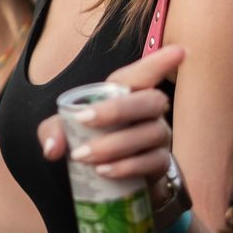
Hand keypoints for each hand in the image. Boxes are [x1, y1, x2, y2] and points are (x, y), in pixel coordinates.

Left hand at [36, 45, 184, 185]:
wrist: (104, 181)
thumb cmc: (87, 141)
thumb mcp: (64, 132)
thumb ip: (54, 131)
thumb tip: (53, 148)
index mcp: (127, 93)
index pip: (145, 74)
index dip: (161, 62)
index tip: (180, 51)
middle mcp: (149, 111)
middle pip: (150, 101)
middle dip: (118, 108)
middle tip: (84, 120)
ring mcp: (158, 137)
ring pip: (151, 133)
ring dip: (115, 144)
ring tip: (83, 156)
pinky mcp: (159, 165)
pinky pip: (152, 162)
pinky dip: (127, 166)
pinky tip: (104, 171)